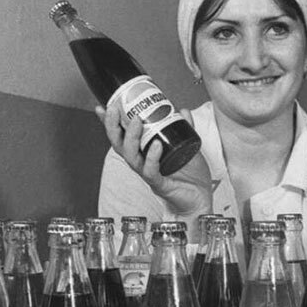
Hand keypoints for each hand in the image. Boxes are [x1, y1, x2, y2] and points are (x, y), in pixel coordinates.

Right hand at [95, 104, 211, 216]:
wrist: (201, 200)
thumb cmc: (191, 177)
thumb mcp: (188, 146)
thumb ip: (184, 129)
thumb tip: (181, 110)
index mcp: (144, 154)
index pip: (122, 137)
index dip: (111, 123)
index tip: (105, 106)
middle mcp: (142, 163)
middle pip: (119, 146)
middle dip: (113, 126)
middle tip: (115, 109)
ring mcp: (149, 174)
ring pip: (131, 157)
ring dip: (131, 138)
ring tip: (136, 121)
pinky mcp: (160, 184)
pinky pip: (151, 172)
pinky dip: (152, 158)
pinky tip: (156, 145)